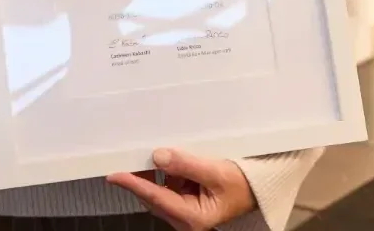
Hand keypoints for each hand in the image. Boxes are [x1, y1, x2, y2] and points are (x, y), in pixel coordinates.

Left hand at [108, 149, 255, 230]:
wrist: (258, 188)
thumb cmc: (242, 183)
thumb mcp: (216, 172)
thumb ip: (185, 164)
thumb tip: (157, 156)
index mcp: (192, 218)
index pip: (156, 198)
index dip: (133, 184)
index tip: (114, 174)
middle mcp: (184, 219)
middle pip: (153, 197)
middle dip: (138, 178)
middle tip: (124, 157)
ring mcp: (184, 212)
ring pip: (158, 193)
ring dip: (150, 175)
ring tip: (141, 154)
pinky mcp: (186, 203)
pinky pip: (167, 188)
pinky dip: (162, 174)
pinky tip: (161, 160)